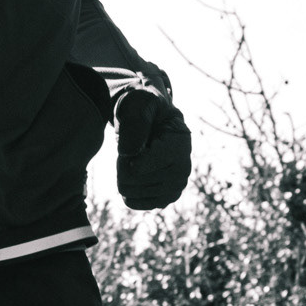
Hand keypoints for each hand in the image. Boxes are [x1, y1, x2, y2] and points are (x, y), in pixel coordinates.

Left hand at [115, 83, 191, 208]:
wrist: (153, 120)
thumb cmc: (144, 108)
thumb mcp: (138, 103)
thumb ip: (134, 123)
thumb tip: (128, 153)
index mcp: (181, 144)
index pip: (142, 165)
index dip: (125, 154)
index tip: (131, 139)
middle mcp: (183, 169)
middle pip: (132, 179)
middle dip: (122, 162)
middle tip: (130, 145)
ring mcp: (176, 187)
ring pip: (129, 191)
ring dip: (123, 173)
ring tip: (133, 156)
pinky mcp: (165, 199)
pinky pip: (132, 202)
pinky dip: (126, 186)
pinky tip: (133, 171)